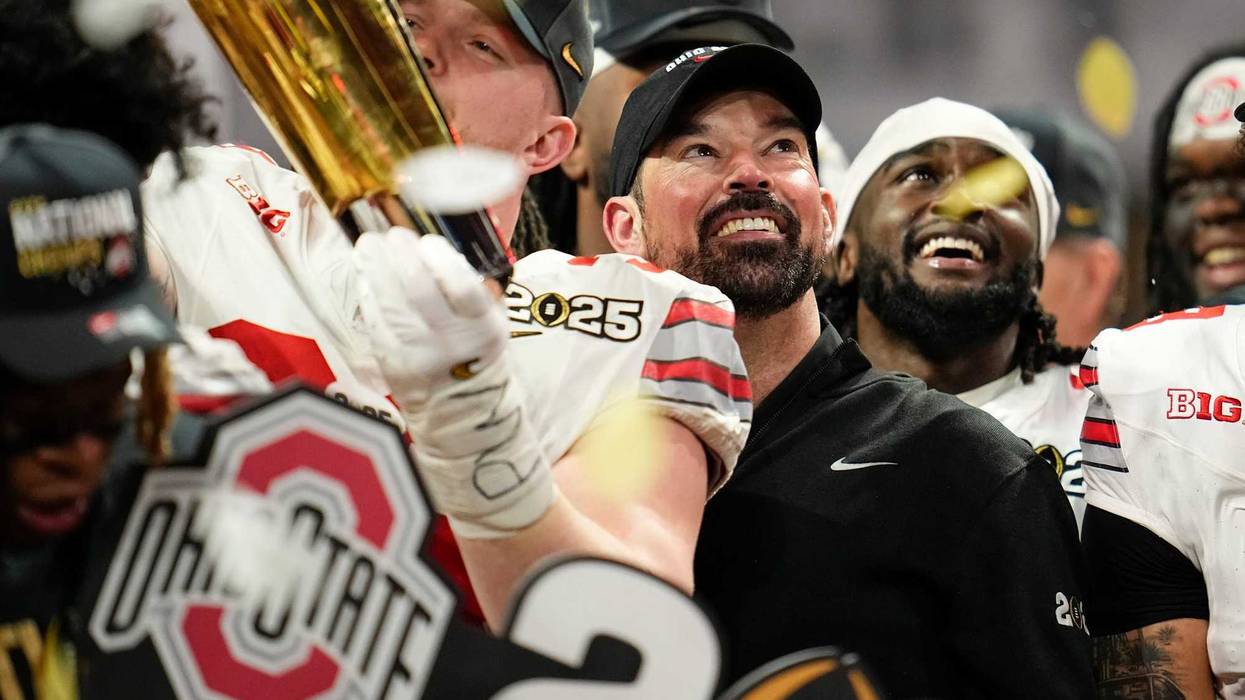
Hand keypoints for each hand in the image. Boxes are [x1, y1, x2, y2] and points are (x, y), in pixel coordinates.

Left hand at [354, 228, 553, 535]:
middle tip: (391, 235)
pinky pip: (374, 322)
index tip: (429, 242)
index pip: (462, 289)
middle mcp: (449, 344)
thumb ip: (476, 293)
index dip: (442, 260)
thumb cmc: (479, 362)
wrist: (465, 420)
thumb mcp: (494, 327)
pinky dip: (368, 294)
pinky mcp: (390, 364)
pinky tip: (365, 275)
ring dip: (374, 269)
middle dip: (400, 257)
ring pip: (389, 304)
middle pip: (417, 292)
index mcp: (483, 332)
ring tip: (368, 244)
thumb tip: (443, 249)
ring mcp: (416, 355)